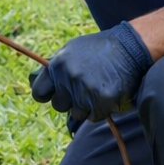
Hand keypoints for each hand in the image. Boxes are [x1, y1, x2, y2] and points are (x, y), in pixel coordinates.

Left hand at [30, 22, 152, 123]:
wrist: (130, 47)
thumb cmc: (97, 49)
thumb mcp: (70, 51)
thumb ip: (53, 68)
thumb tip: (32, 82)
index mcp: (57, 66)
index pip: (38, 93)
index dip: (46, 95)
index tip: (54, 93)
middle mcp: (69, 78)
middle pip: (58, 106)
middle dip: (69, 101)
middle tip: (84, 87)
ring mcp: (86, 90)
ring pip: (77, 113)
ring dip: (86, 106)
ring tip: (97, 88)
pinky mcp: (103, 100)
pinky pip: (94, 117)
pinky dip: (101, 110)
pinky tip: (107, 93)